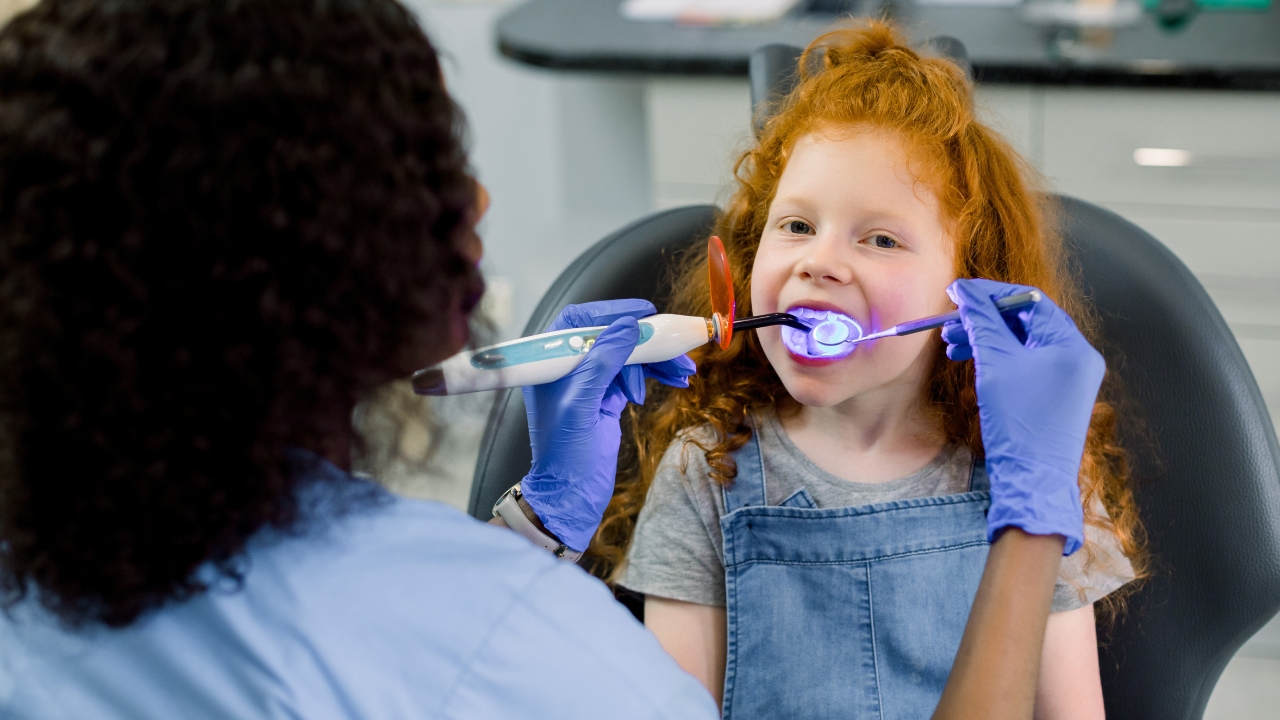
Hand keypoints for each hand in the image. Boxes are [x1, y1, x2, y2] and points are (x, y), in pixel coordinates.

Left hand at [521, 299, 696, 551]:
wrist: (571, 497)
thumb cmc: (565, 457)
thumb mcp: (581, 406)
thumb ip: (602, 363)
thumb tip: (627, 327)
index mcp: (552, 363)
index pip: (581, 321)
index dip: (612, 312)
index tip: (644, 313)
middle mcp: (569, 367)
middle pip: (611, 336)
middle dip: (645, 342)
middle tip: (675, 347)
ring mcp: (589, 382)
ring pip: (627, 356)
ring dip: (656, 360)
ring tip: (683, 370)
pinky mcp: (606, 397)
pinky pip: (635, 375)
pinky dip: (655, 375)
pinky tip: (675, 378)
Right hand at [942, 278, 1103, 555]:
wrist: (1032, 480)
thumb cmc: (1019, 422)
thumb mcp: (995, 364)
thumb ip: (980, 322)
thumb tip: (965, 292)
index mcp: (1072, 345)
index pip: (1029, 301)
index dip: (990, 294)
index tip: (957, 294)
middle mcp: (1078, 357)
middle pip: (1025, 321)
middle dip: (984, 320)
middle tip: (949, 324)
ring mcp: (1070, 377)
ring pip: (1022, 343)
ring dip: (986, 339)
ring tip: (952, 346)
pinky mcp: (1058, 395)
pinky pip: (1026, 364)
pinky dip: (999, 359)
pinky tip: (972, 362)